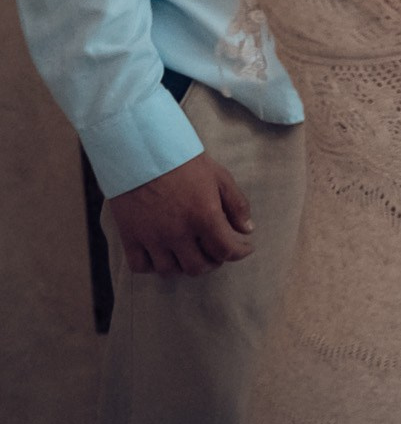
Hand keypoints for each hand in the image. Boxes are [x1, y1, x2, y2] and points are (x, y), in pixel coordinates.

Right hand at [106, 151, 251, 276]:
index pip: (226, 250)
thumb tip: (247, 230)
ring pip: (170, 271)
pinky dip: (152, 267)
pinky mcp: (130, 237)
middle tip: (216, 251)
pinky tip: (162, 256)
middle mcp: (178, 233)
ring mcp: (152, 238)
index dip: (240, 253)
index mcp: (204, 217)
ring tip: (191, 254)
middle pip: (198, 267)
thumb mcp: (219, 177)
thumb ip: (236, 204)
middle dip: (213, 262)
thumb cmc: (184, 162)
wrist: (143, 151)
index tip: (245, 248)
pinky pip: (140, 267)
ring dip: (184, 267)